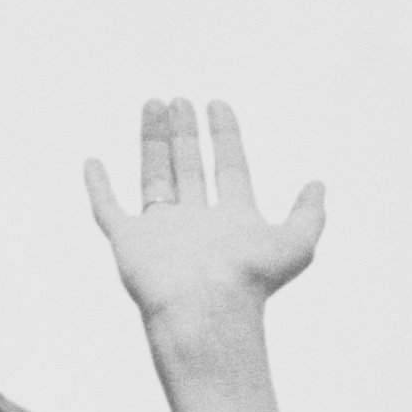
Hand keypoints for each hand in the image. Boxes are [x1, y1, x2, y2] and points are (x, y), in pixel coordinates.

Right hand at [81, 97, 323, 411]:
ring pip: (154, 175)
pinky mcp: (129, 241)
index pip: (229, 167)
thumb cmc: (249, 282)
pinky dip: (99, 187)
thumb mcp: (295, 244)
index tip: (218, 105)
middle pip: (190, 166)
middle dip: (185, 133)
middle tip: (180, 100)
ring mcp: (161, 232)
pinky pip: (108, 209)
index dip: (226, 136)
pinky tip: (93, 162)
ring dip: (151, 140)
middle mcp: (196, 224)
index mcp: (232, 221)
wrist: (205, 310)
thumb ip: (309, 215)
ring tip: (152, 103)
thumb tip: (318, 185)